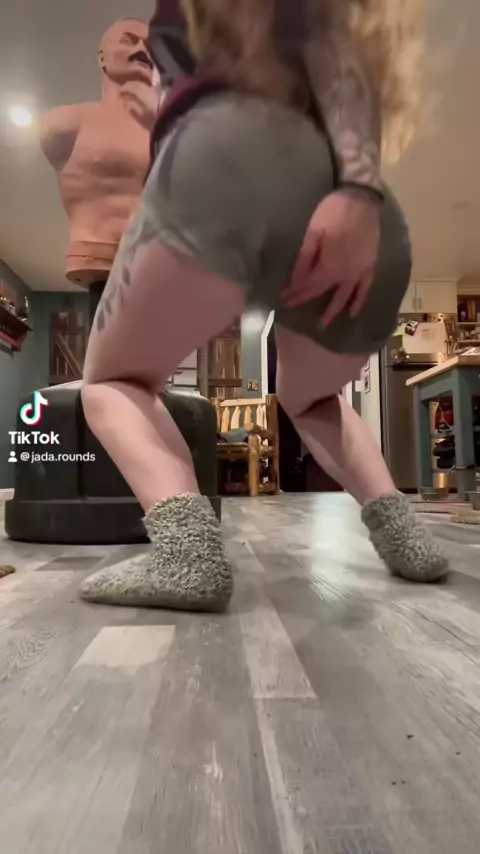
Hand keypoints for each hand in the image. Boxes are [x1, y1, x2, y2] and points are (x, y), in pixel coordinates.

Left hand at [282, 190, 380, 326]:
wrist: (362, 198)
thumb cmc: (333, 212)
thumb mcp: (313, 234)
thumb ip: (304, 260)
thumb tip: (294, 282)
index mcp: (329, 266)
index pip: (308, 286)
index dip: (294, 294)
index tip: (283, 300)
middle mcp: (345, 275)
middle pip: (323, 292)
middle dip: (306, 300)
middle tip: (293, 310)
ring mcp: (360, 272)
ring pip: (345, 297)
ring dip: (333, 311)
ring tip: (324, 324)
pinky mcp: (370, 266)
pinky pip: (366, 289)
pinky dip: (359, 302)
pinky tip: (353, 313)